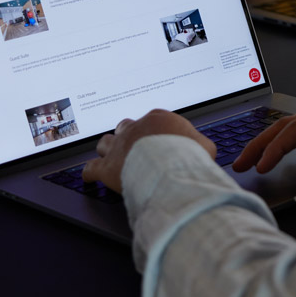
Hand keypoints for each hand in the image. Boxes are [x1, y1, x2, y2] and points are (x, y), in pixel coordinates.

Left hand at [82, 109, 215, 192]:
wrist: (168, 168)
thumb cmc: (188, 156)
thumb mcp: (205, 147)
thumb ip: (200, 146)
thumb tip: (203, 151)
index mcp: (157, 119)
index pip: (152, 120)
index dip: (155, 132)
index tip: (159, 139)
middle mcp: (134, 129)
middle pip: (125, 126)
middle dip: (128, 135)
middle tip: (134, 145)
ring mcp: (118, 147)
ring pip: (105, 142)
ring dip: (108, 149)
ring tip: (111, 156)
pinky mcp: (106, 167)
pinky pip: (91, 168)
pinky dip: (90, 173)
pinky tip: (91, 177)